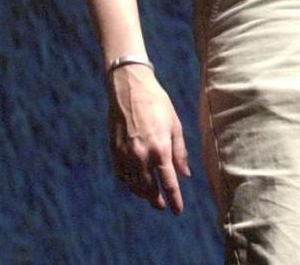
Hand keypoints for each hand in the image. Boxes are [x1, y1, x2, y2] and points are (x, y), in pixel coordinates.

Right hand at [108, 64, 189, 213]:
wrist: (130, 88)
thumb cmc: (157, 104)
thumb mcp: (175, 124)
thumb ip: (180, 151)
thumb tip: (185, 174)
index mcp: (160, 148)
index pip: (168, 182)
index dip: (174, 199)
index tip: (177, 211)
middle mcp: (141, 156)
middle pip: (149, 189)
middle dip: (156, 200)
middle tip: (162, 205)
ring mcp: (125, 155)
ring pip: (134, 185)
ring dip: (143, 194)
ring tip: (151, 197)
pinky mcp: (114, 152)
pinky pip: (122, 175)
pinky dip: (130, 183)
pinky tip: (136, 183)